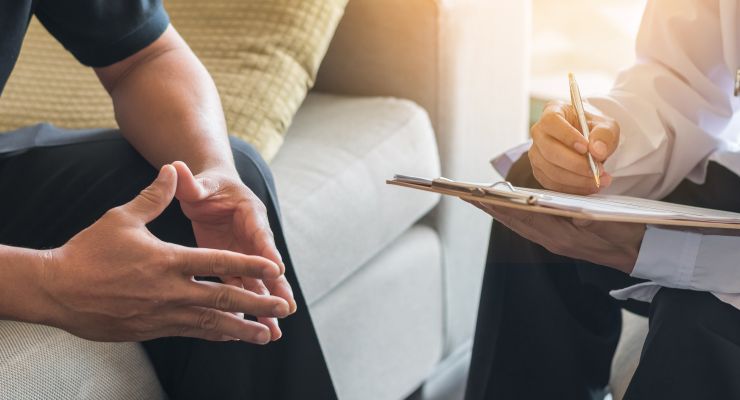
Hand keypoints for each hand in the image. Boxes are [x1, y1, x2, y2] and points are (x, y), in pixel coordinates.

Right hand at [41, 165, 290, 342]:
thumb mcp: (123, 218)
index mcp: (170, 261)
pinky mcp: (153, 329)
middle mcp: (172, 290)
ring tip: (267, 335)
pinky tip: (229, 336)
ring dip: (243, 329)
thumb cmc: (89, 251)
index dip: (251, 266)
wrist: (57, 289)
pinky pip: (192, 333)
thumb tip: (172, 169)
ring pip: (212, 324)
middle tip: (284, 308)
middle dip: (258, 304)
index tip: (275, 270)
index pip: (220, 262)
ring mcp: (163, 314)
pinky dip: (215, 334)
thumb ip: (155, 196)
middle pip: (224, 298)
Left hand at [172, 161, 294, 340]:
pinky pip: (242, 288)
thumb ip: (191, 182)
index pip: (260, 234)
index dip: (268, 251)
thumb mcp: (200, 183)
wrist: (209, 190)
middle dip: (277, 288)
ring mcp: (244, 253)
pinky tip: (251, 329)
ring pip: (258, 282)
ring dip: (265, 306)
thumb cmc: (206, 185)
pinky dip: (248, 308)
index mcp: (249, 213)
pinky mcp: (232, 265)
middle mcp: (252, 236)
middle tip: (286, 308)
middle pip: (267, 264)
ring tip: (275, 332)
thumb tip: (176, 168)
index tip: (277, 270)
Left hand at [469, 201, 644, 273]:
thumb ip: (584, 216)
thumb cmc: (627, 233)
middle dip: (490, 207)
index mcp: (561, 236)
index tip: (477, 194)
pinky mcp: (559, 241)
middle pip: (514, 221)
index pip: (522, 217)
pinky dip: (515, 216)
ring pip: (519, 225)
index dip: (499, 204)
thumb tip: (563, 209)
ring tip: (479, 199)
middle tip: (465, 194)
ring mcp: (555, 243)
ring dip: (498, 211)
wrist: (642, 253)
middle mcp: (553, 241)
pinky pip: (529, 227)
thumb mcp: (607, 221)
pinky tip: (507, 209)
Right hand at [530, 101, 619, 194]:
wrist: (588, 142)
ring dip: (577, 179)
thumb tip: (597, 150)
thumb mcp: (606, 126)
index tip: (586, 148)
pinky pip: (552, 184)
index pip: (551, 122)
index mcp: (553, 111)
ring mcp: (536, 153)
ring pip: (550, 170)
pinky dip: (572, 188)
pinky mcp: (540, 171)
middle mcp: (539, 132)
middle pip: (549, 150)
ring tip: (600, 179)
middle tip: (597, 169)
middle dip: (575, 164)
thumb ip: (604, 135)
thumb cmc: (593, 129)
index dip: (567, 136)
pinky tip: (589, 186)